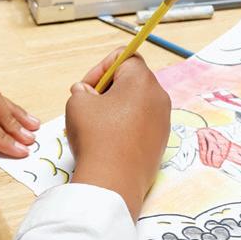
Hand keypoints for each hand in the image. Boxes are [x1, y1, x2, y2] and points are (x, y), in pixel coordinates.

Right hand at [65, 49, 170, 218]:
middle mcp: (159, 97)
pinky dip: (126, 126)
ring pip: (137, 103)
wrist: (113, 182)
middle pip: (132, 80)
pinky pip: (142, 123)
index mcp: (142, 80)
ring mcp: (163, 121)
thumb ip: (82, 90)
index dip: (101, 68)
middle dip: (108, 88)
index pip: (124, 57)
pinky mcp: (161, 142)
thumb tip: (86, 93)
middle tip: (89, 104)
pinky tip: (109, 141)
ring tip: (97, 125)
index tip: (86, 88)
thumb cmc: (96, 137)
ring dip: (117, 107)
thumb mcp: (77, 103)